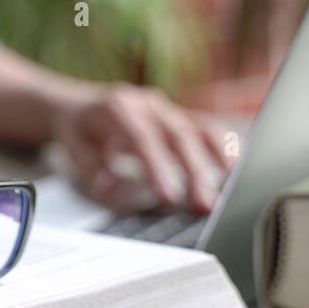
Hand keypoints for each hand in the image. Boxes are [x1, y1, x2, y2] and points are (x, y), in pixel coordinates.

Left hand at [54, 85, 232, 213]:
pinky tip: (236, 170)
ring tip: (234, 186)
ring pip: (200, 127)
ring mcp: (167, 108)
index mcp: (119, 108)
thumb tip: (108, 188)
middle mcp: (149, 104)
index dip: (159, 167)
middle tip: (206, 205)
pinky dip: (224, 147)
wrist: (79, 103)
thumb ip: (91, 167)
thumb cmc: (78, 128)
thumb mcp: (72, 146)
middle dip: (195, 171)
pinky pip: (206, 128)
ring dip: (220, 157)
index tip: (171, 196)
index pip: (144, 138)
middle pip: (179, 134)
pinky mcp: (179, 117)